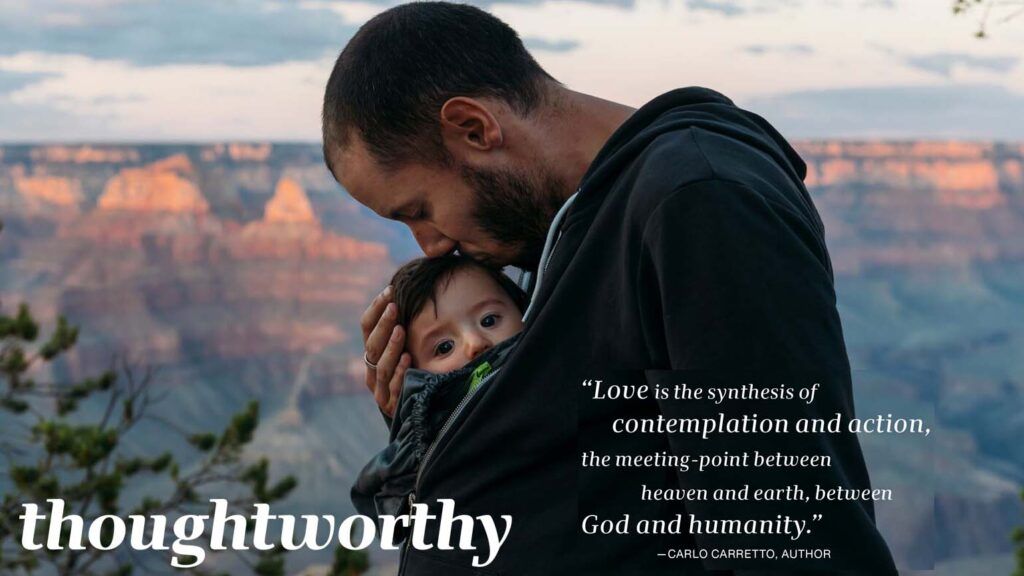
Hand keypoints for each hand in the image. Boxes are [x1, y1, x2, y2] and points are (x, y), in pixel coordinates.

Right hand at [361, 285, 411, 417]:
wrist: (412, 411)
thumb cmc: (411, 370)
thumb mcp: (405, 346)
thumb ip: (403, 325)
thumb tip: (409, 291)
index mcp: (372, 350)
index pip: (366, 325)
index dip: (376, 308)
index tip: (390, 291)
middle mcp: (371, 368)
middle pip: (372, 344)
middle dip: (383, 324)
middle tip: (394, 306)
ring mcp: (379, 388)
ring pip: (381, 365)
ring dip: (391, 346)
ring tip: (401, 329)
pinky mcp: (390, 404)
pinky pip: (394, 387)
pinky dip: (400, 372)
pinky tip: (408, 358)